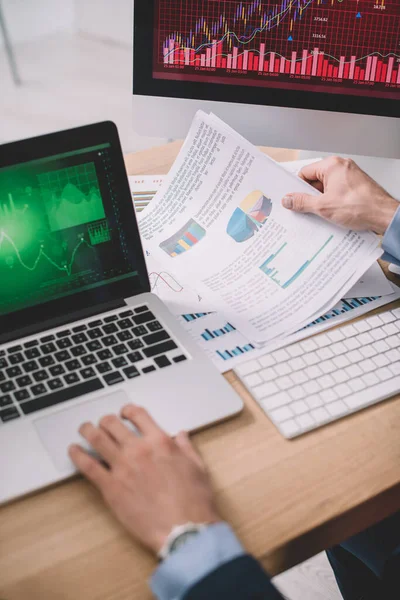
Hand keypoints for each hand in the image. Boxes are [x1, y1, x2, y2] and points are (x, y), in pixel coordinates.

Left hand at [69, 405, 219, 554]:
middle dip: (105, 420)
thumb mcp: (197, 467)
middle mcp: (138, 450)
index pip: (138, 415)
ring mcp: (122, 468)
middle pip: (112, 424)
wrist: (183, 529)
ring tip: (84, 429)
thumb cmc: (193, 501)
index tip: (124, 413)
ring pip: (97, 439)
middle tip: (103, 422)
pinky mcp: (111, 488)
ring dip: (88, 430)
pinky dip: (78, 455)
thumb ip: (186, 448)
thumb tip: (181, 436)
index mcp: (159, 442)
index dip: (128, 410)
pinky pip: (89, 466)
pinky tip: (73, 451)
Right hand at [281, 156, 397, 234]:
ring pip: (326, 188)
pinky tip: (334, 213)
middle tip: (310, 208)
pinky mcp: (355, 186)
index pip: (305, 173)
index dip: (298, 188)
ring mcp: (349, 176)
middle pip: (315, 180)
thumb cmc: (361, 206)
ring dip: (323, 201)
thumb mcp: (323, 206)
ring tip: (326, 212)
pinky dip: (333, 202)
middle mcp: (342, 167)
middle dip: (311, 196)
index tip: (295, 199)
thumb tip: (289, 199)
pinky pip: (337, 192)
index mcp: (332, 165)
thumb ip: (302, 202)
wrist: (384, 215)